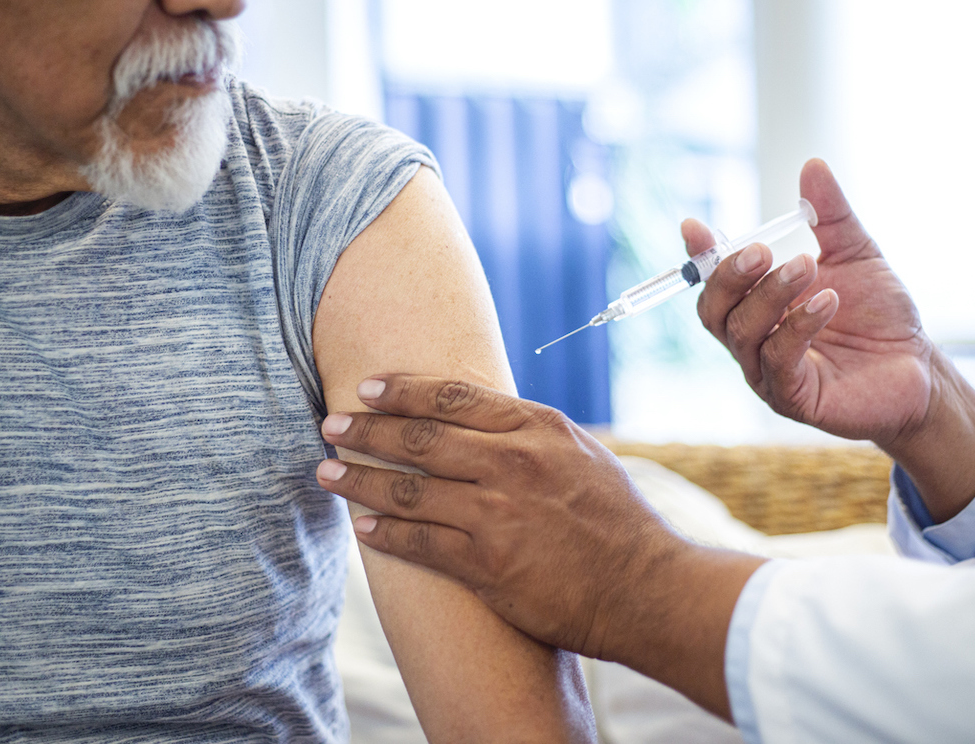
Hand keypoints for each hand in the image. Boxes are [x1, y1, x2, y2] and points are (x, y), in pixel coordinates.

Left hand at [318, 374, 761, 719]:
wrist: (646, 586)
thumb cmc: (616, 519)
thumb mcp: (580, 453)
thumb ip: (528, 433)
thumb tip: (480, 415)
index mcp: (536, 428)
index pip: (451, 397)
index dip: (401, 389)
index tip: (367, 387)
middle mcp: (513, 463)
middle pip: (419, 438)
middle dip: (367, 430)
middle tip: (331, 426)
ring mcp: (498, 513)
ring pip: (409, 491)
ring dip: (360, 481)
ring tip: (327, 473)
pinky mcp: (488, 564)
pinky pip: (420, 543)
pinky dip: (385, 535)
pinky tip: (363, 528)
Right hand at [689, 159, 974, 519]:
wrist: (918, 368)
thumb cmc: (880, 316)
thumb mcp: (856, 254)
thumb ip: (830, 216)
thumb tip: (813, 165)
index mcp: (757, 306)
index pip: (714, 281)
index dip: (700, 255)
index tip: (695, 227)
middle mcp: (753, 340)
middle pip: (714, 309)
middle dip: (731, 275)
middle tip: (763, 250)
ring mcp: (767, 372)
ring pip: (742, 332)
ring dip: (770, 294)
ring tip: (807, 267)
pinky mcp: (792, 398)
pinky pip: (777, 361)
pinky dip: (797, 327)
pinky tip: (828, 301)